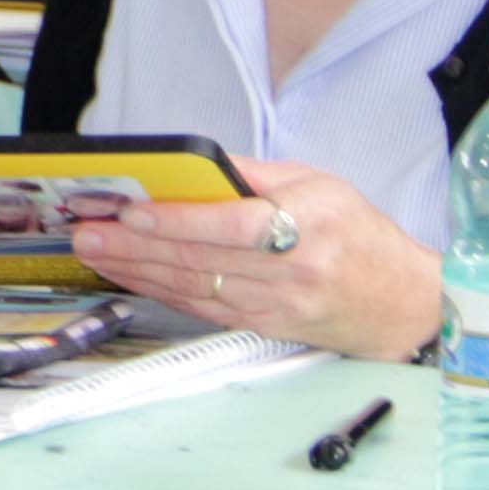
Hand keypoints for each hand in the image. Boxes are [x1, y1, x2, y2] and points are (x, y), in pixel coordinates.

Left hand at [69, 156, 442, 360]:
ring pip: (195, 287)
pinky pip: (203, 307)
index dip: (180, 221)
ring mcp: (276, 306)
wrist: (399, 302)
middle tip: (88, 233)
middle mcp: (292, 272)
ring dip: (138, 271)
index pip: (233, 225)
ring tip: (95, 252)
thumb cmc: (357, 232)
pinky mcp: (264, 327)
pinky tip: (130, 276)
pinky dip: (161, 292)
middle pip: (203, 259)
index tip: (133, 212)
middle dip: (137, 246)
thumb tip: (194, 162)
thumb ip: (254, 173)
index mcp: (308, 225)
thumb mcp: (317, 182)